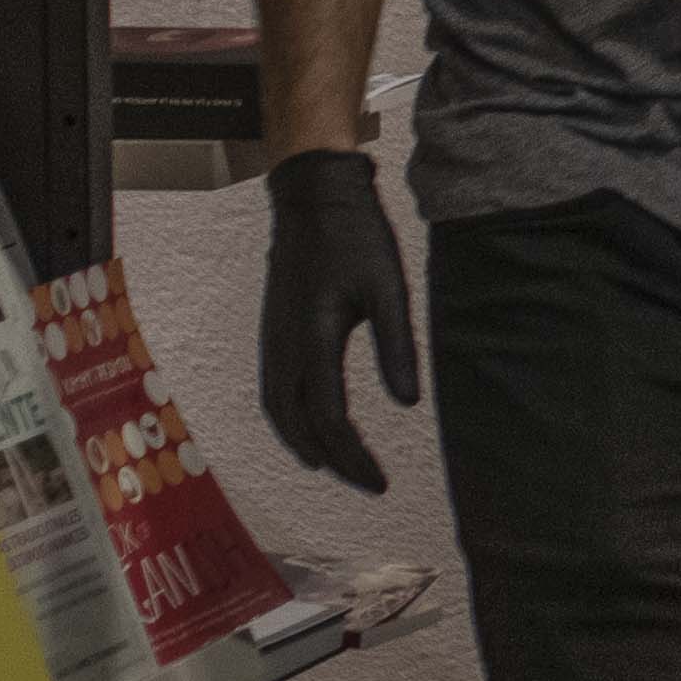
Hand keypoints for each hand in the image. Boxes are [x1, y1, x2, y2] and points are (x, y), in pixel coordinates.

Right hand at [257, 148, 422, 492]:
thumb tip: (408, 403)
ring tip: (337, 467)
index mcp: (313, 339)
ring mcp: (273, 340)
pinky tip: (311, 427)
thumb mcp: (388, 288)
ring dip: (305, 444)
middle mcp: (283, 346)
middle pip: (299, 424)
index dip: (353, 457)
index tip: (380, 482)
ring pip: (279, 412)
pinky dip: (291, 421)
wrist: (314, 198)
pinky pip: (275, 392)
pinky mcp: (274, 333)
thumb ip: (397, 346)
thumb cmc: (357, 238)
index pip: (329, 418)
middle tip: (367, 482)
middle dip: (333, 460)